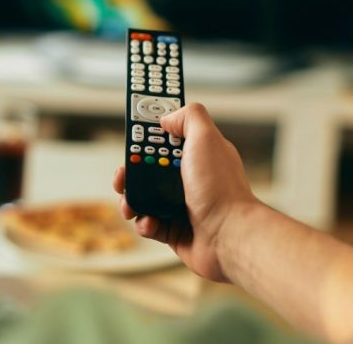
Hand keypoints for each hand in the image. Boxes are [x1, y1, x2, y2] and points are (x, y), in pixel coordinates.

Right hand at [113, 103, 258, 281]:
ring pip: (144, 197)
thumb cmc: (220, 189)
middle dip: (131, 171)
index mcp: (198, 156)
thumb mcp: (206, 138)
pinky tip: (151, 222)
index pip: (166, 140)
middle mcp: (190, 179)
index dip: (147, 137)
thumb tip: (167, 118)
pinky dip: (144, 223)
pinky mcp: (175, 230)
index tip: (132, 138)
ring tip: (129, 203)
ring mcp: (182, 206)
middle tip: (123, 174)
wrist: (229, 235)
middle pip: (149, 169)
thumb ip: (188, 117)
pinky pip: (149, 223)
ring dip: (130, 199)